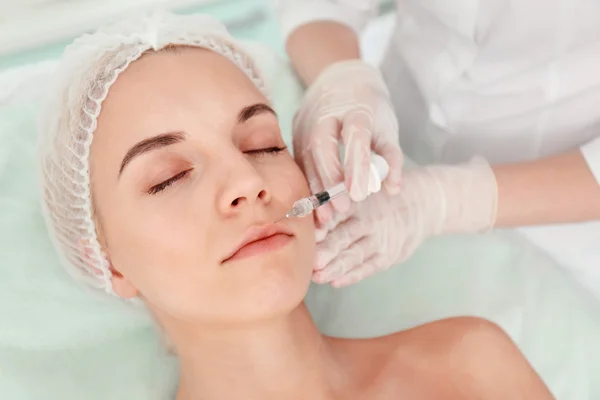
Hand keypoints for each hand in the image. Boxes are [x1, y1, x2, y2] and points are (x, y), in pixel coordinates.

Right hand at [292, 59, 402, 224]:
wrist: (341, 79)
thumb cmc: (369, 107)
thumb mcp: (386, 126)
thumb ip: (391, 156)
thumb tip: (392, 188)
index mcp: (356, 108)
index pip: (355, 136)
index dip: (356, 165)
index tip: (358, 194)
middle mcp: (326, 113)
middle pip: (322, 145)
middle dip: (330, 180)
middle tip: (342, 210)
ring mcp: (306, 122)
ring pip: (306, 156)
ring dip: (315, 188)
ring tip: (326, 219)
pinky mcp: (295, 132)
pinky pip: (298, 162)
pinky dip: (306, 185)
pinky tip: (313, 207)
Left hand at [312, 158, 497, 286]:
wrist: (424, 204)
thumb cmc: (381, 197)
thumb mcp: (365, 189)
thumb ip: (338, 198)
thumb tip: (303, 207)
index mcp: (360, 201)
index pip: (338, 212)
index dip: (322, 223)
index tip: (306, 233)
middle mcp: (370, 220)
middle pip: (345, 235)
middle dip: (327, 249)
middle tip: (311, 260)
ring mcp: (381, 240)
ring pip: (355, 255)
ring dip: (336, 267)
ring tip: (317, 276)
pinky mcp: (388, 255)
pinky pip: (368, 268)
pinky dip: (352, 275)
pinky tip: (335, 282)